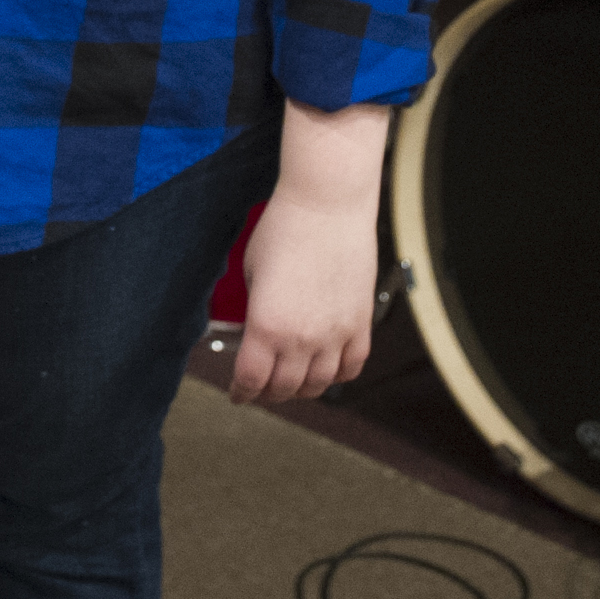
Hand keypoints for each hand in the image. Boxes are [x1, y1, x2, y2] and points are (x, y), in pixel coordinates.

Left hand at [227, 194, 377, 403]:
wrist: (328, 204)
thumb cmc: (284, 228)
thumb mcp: (251, 273)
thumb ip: (255, 311)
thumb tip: (257, 333)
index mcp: (266, 326)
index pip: (251, 380)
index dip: (241, 392)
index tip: (238, 394)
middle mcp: (302, 338)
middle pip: (284, 389)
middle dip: (268, 394)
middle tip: (262, 390)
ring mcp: (335, 334)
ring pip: (319, 384)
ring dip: (302, 389)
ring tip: (293, 382)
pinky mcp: (360, 323)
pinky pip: (352, 366)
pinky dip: (338, 375)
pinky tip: (327, 369)